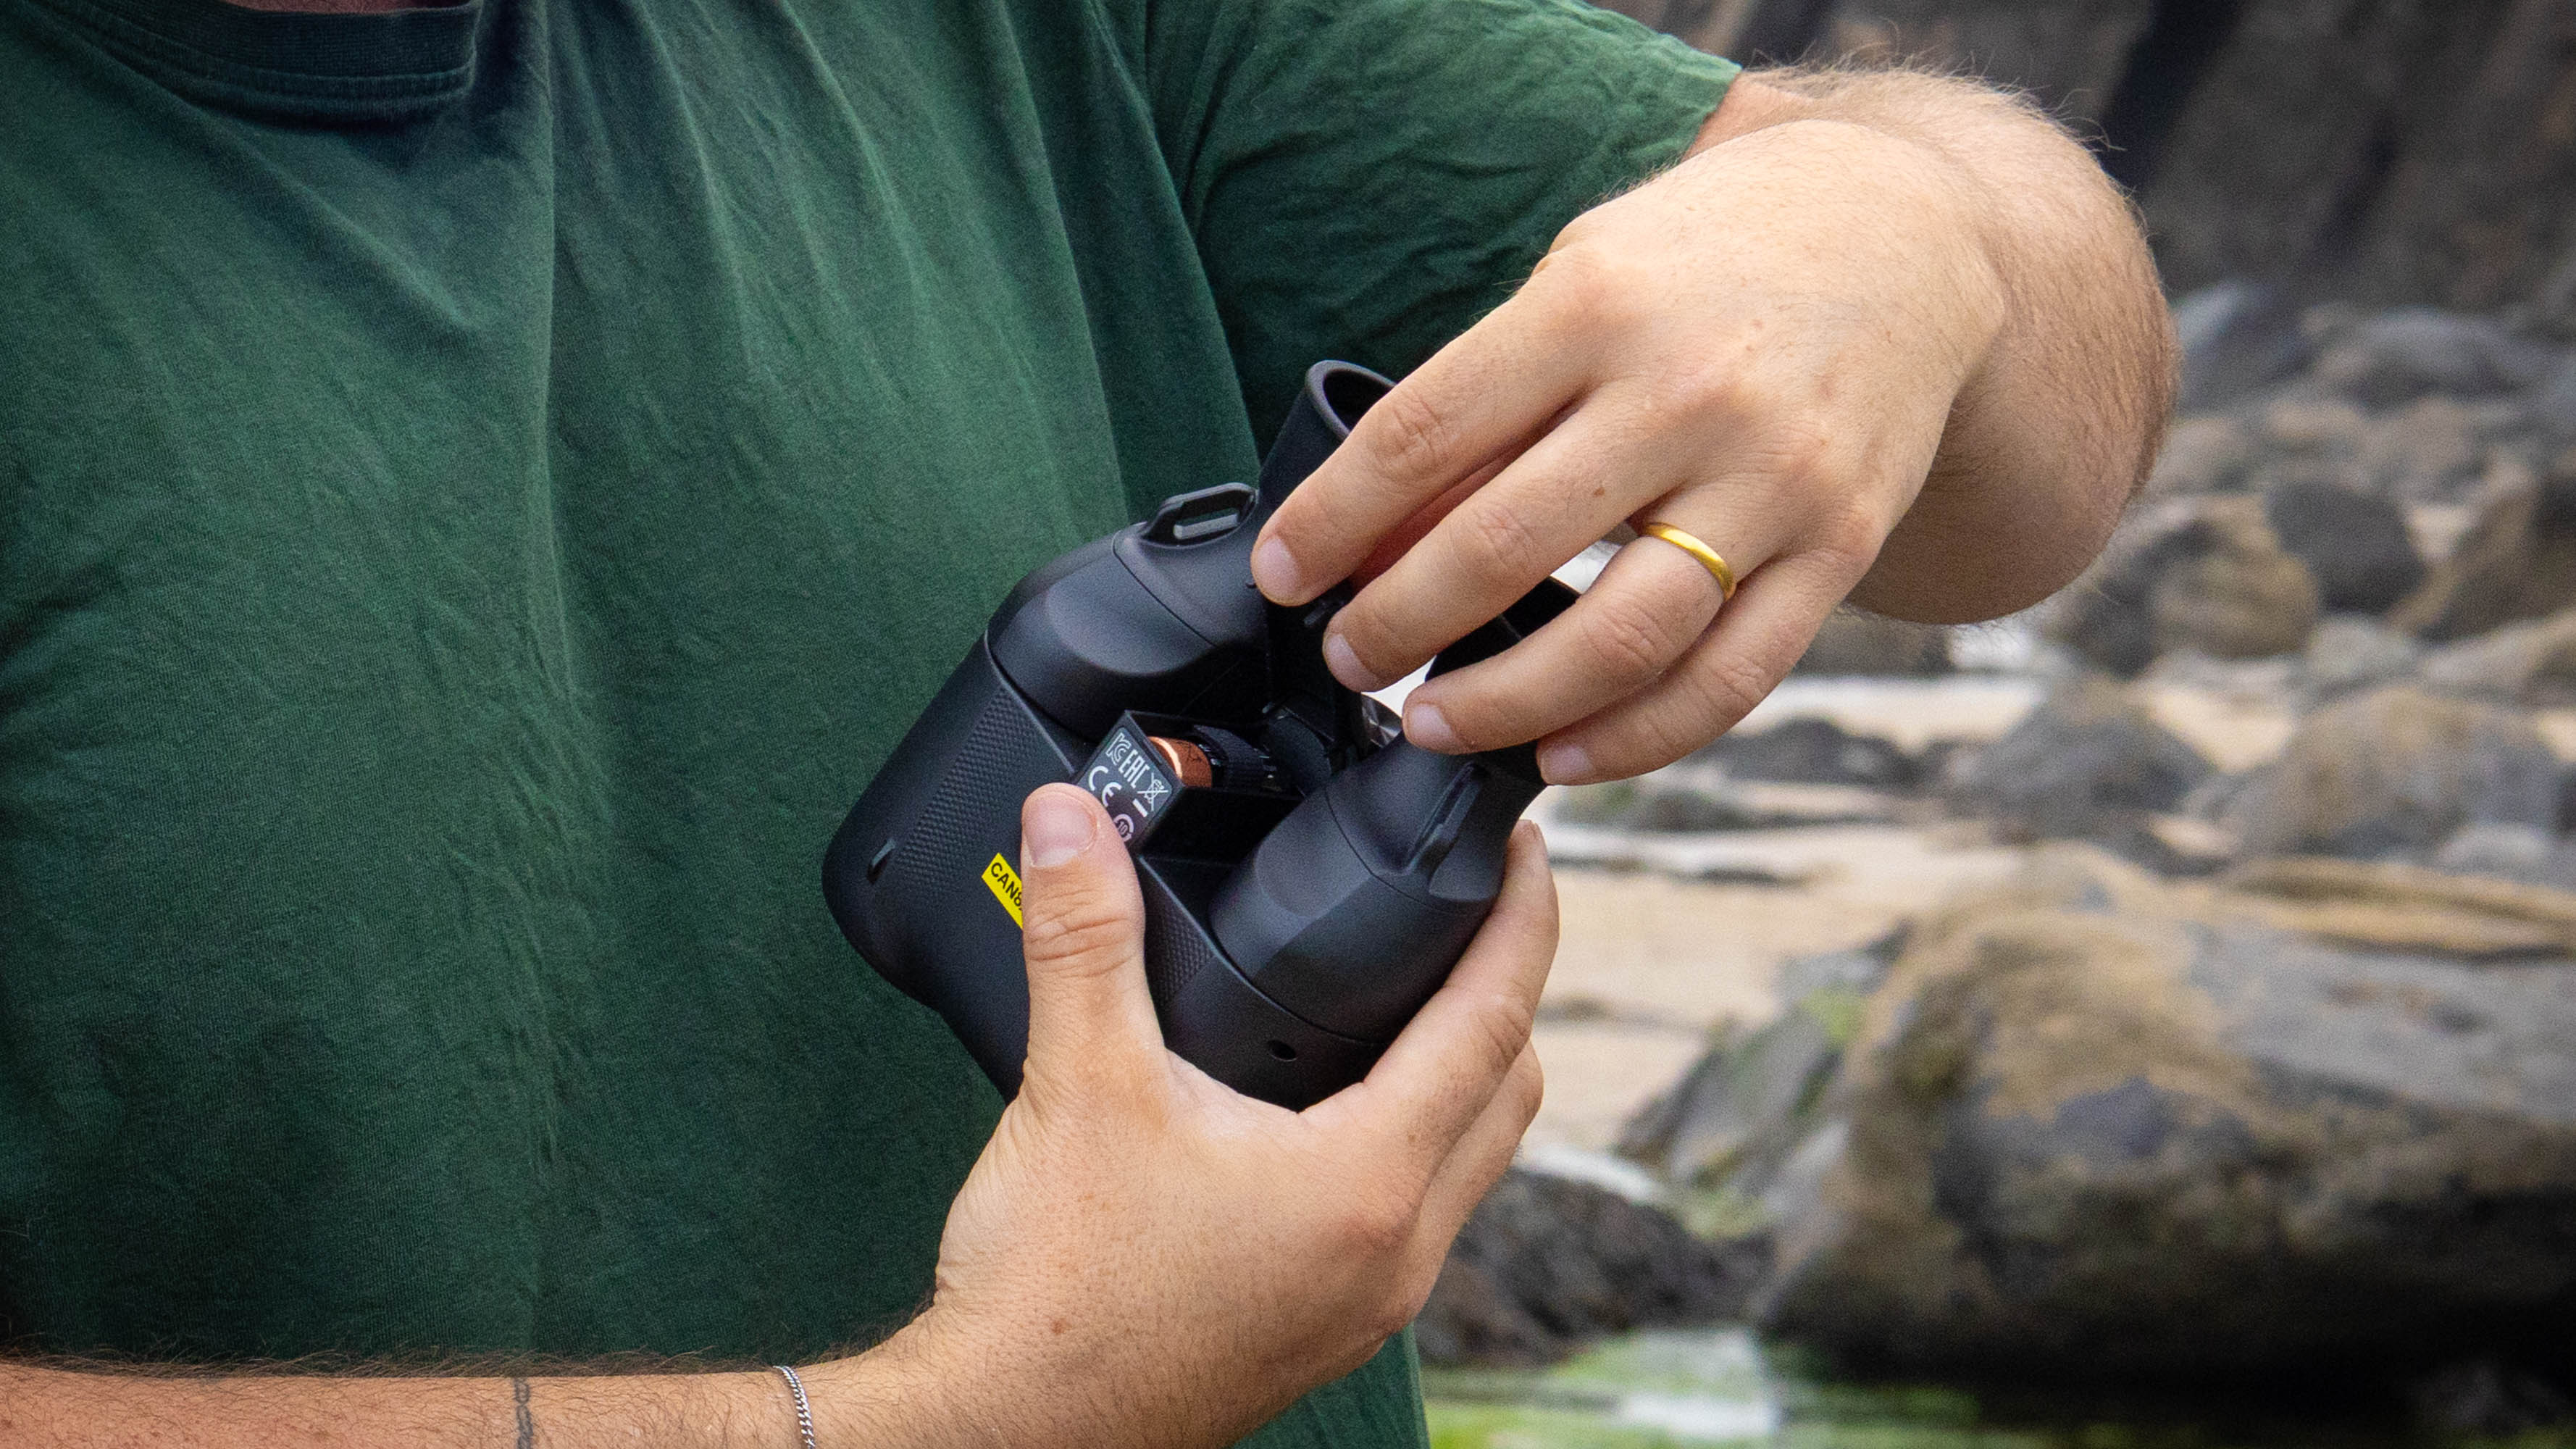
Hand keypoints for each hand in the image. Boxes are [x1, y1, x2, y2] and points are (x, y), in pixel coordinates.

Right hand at [820, 784, 1554, 1448]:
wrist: (1011, 1429)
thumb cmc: (1057, 1294)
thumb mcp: (1077, 1083)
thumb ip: (1084, 934)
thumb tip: (1073, 818)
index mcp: (1366, 1184)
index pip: (1493, 1024)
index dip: (1521, 922)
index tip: (1528, 852)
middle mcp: (1395, 1252)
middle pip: (1510, 1093)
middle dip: (1509, 990)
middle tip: (1481, 908)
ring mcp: (1369, 1301)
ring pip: (1470, 1163)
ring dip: (1467, 1074)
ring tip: (1421, 991)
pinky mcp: (1328, 1326)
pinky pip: (1417, 1214)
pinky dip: (1413, 1140)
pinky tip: (1344, 1106)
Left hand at [1248, 113, 2009, 784]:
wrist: (1911, 237)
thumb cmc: (1709, 261)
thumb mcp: (1581, 278)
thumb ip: (1487, 398)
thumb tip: (1372, 536)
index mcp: (1596, 306)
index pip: (1424, 433)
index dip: (1330, 522)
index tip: (1279, 575)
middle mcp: (1687, 394)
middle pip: (1504, 548)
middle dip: (1397, 625)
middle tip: (1349, 661)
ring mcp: (1775, 479)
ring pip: (1617, 641)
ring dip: (1500, 706)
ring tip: (1428, 723)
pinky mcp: (1840, 549)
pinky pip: (1726, 682)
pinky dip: (1631, 740)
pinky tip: (1558, 756)